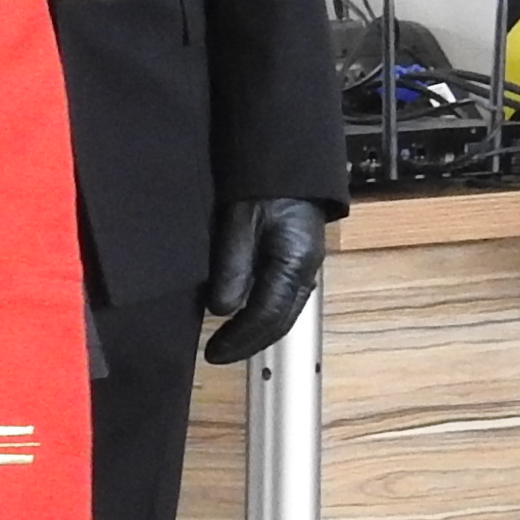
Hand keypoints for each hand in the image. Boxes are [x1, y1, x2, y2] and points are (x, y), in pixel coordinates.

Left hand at [203, 198, 329, 364]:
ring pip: (283, 316)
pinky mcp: (299, 266)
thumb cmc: (262, 186)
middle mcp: (306, 274)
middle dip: (248, 344)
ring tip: (227, 344)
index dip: (239, 340)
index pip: (267, 316)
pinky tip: (242, 320)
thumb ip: (232, 265)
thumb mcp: (239, 221)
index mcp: (293, 264)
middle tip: (217, 355)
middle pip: (279, 323)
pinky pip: (283, 302)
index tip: (213, 354)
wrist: (287, 164)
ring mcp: (306, 271)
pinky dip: (262, 317)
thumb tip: (221, 309)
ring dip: (256, 334)